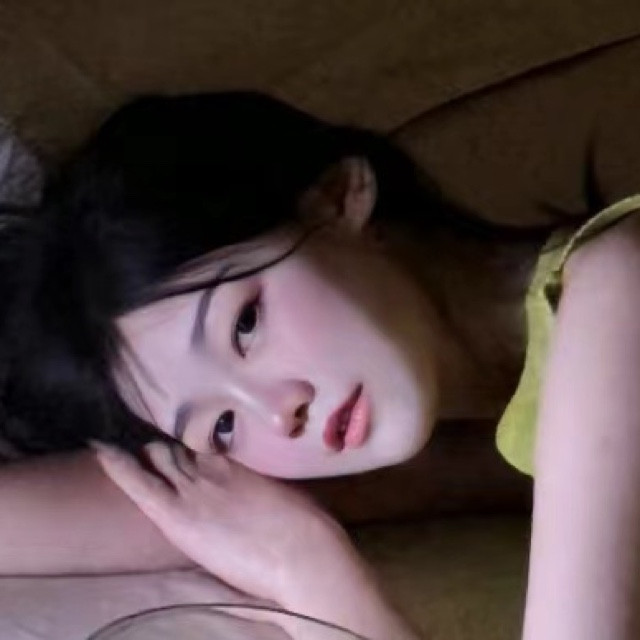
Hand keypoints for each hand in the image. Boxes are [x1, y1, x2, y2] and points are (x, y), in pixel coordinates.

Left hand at [92, 441, 352, 604]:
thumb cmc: (306, 529)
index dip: (187, 445)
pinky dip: (117, 464)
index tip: (179, 441)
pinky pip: (139, 483)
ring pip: (158, 458)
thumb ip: (259, 488)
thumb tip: (258, 492)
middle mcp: (212, 467)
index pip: (201, 445)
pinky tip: (100, 448)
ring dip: (145, 454)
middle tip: (151, 448)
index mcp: (238, 464)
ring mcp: (194, 488)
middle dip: (164, 448)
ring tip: (122, 444)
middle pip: (177, 448)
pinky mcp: (178, 515)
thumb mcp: (282, 497)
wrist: (304, 552)